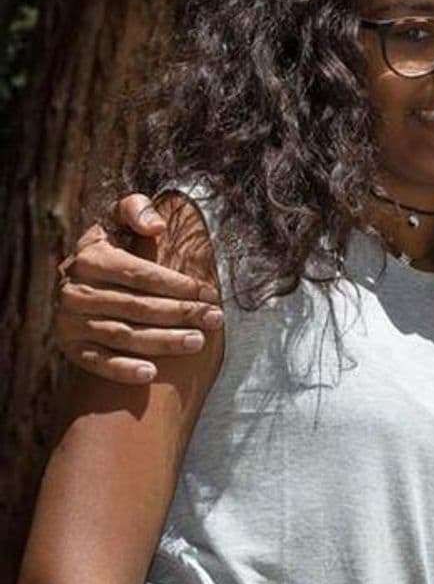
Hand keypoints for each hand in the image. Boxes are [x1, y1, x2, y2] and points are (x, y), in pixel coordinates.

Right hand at [55, 194, 222, 384]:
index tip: (210, 292)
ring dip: (163, 341)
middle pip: (137, 306)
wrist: (82, 281)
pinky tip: (151, 373)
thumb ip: (136, 210)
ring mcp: (70, 321)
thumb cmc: (115, 248)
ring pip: (123, 335)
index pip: (139, 273)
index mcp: (90, 257)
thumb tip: (157, 225)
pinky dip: (122, 369)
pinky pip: (97, 362)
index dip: (177, 283)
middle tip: (214, 318)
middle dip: (180, 313)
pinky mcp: (70, 347)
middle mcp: (75, 290)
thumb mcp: (119, 221)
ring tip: (198, 341)